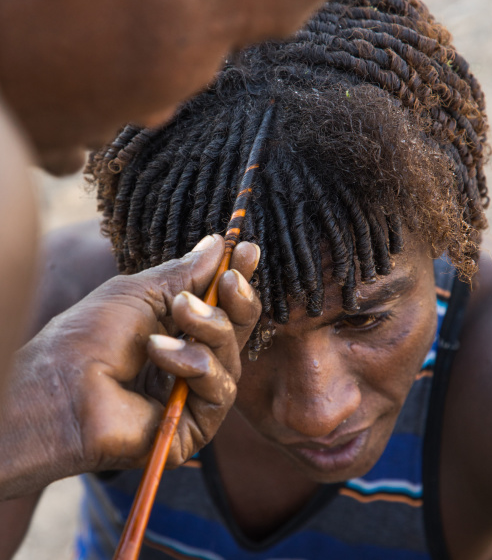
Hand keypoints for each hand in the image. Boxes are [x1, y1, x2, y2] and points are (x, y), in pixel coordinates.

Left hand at [0, 235, 260, 499]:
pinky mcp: (195, 427)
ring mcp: (193, 396)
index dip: (238, 279)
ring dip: (209, 327)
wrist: (62, 386)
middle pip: (237, 330)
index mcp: (176, 329)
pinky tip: (161, 353)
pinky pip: (220, 390)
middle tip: (229, 281)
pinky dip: (194, 364)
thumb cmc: (90, 335)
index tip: (249, 251)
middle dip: (237, 300)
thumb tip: (219, 244)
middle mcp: (189, 361)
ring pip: (232, 357)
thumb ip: (185, 273)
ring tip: (178, 314)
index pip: (221, 304)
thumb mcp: (140, 292)